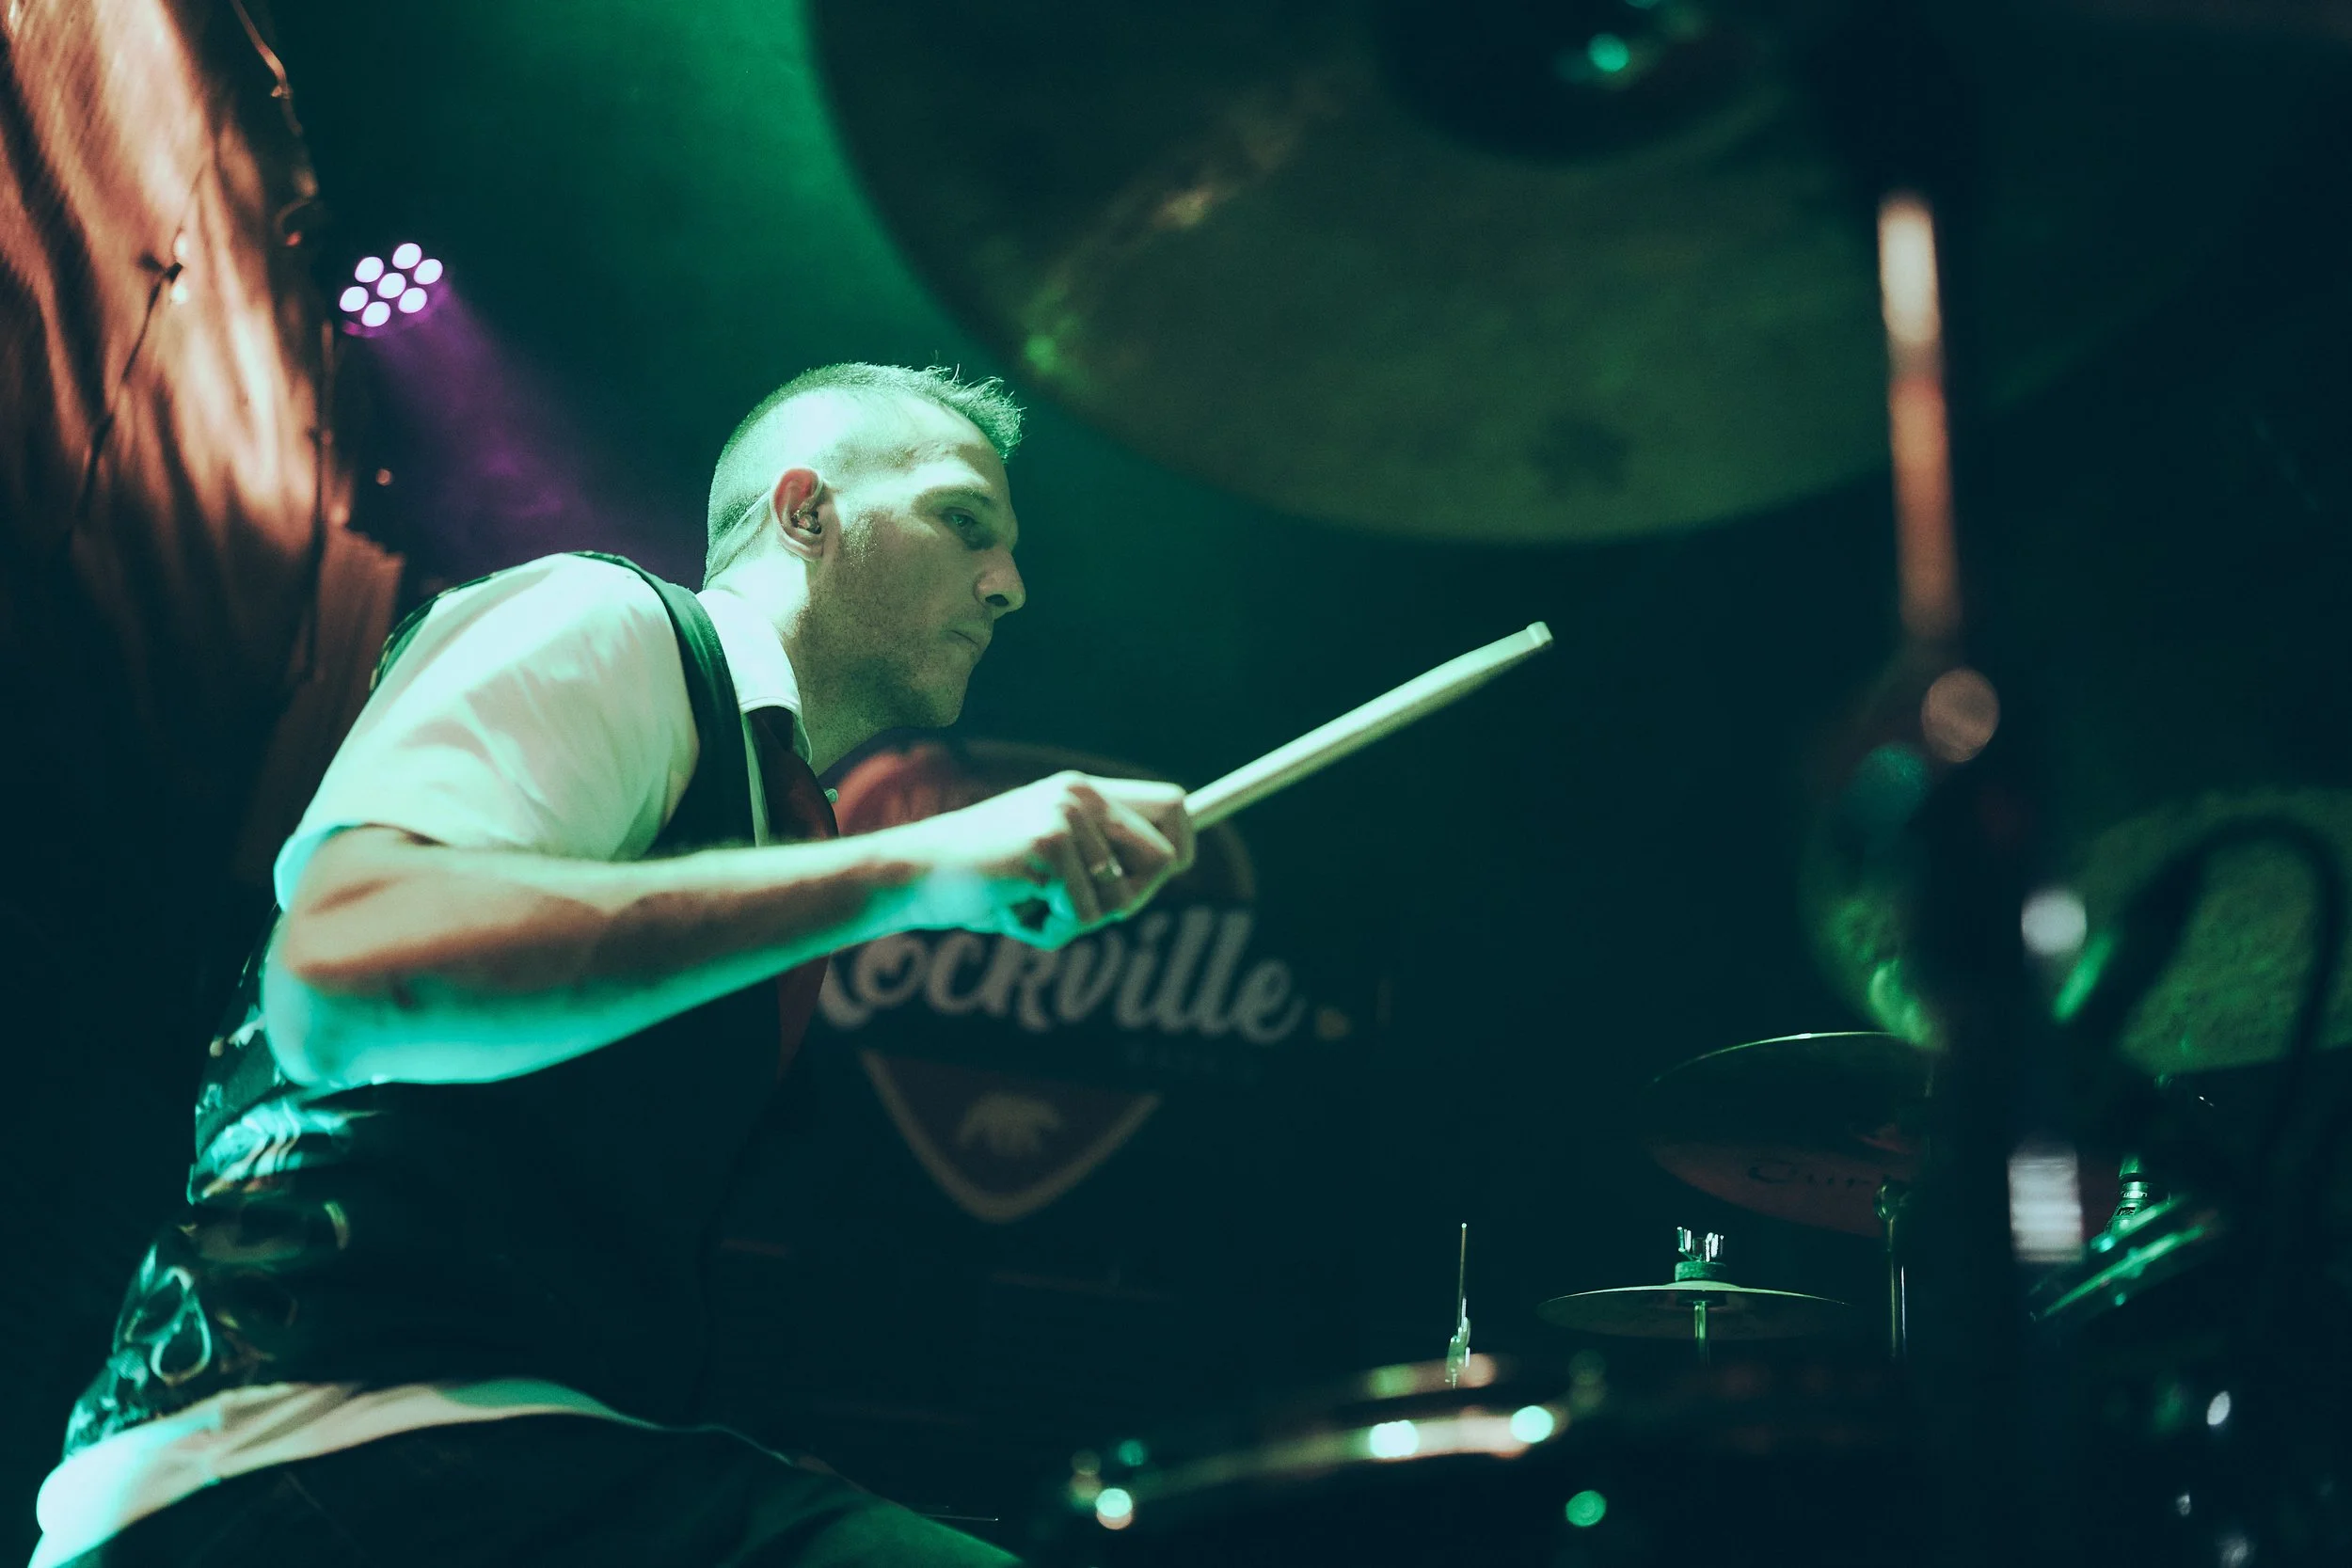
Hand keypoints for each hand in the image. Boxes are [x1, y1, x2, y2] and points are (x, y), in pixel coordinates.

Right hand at [891, 771, 1195, 946]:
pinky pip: (1083, 916)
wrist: (912, 875)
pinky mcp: (1049, 848)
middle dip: (1133, 898)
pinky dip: (1049, 930)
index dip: (1184, 846)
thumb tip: (1172, 863)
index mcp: (1083, 791)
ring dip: (1076, 922)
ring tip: (1026, 906)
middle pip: (1166, 858)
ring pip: (1121, 901)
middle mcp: (1081, 795)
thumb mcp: (1048, 858)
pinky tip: (1011, 910)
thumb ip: (1098, 857)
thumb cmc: (980, 878)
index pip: (1174, 805)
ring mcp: (1066, 818)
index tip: (1161, 879)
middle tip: (1076, 910)